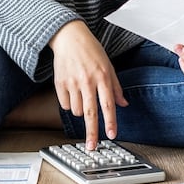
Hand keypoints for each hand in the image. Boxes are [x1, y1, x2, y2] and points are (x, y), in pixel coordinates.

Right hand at [49, 21, 127, 149]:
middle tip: (91, 146)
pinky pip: (66, 105)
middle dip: (91, 132)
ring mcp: (72, 82)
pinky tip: (72, 92)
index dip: (110, 121)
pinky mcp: (59, 83)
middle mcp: (87, 81)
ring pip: (77, 111)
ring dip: (81, 111)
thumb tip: (123, 104)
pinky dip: (70, 104)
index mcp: (102, 76)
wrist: (69, 37)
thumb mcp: (108, 65)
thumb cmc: (91, 50)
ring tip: (83, 97)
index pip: (108, 104)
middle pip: (90, 113)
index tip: (111, 135)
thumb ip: (116, 87)